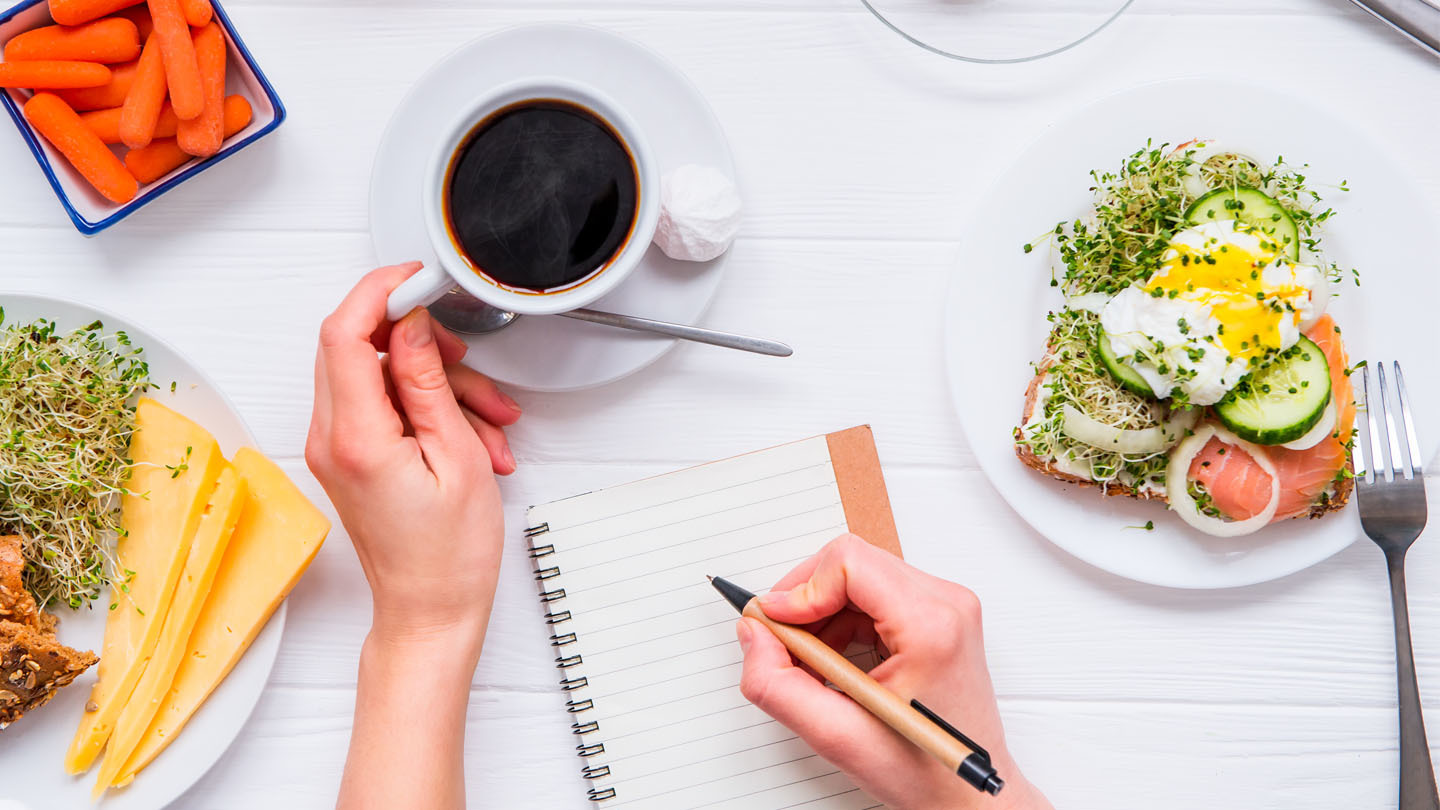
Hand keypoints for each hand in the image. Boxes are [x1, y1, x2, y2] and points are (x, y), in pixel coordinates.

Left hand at [306, 262, 521, 653]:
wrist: (431, 612)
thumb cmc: (449, 556)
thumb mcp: (456, 455)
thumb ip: (428, 382)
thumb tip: (412, 325)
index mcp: (355, 436)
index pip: (346, 333)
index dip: (380, 293)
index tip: (417, 280)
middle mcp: (331, 439)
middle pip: (358, 347)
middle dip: (420, 341)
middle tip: (464, 357)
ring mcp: (335, 448)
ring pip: (380, 376)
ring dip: (439, 384)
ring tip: (488, 422)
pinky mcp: (349, 456)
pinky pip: (384, 406)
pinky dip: (429, 409)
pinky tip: (472, 438)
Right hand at [737, 534, 1052, 809]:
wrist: (965, 793)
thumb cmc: (924, 772)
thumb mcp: (837, 737)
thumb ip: (778, 684)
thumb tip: (754, 636)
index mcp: (931, 627)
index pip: (849, 563)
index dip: (801, 590)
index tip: (777, 623)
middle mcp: (947, 604)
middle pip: (852, 561)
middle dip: (806, 599)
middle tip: (783, 642)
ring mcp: (947, 606)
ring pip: (859, 574)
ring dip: (821, 611)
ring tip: (811, 661)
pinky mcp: (938, 614)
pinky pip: (874, 592)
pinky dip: (841, 618)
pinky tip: (834, 659)